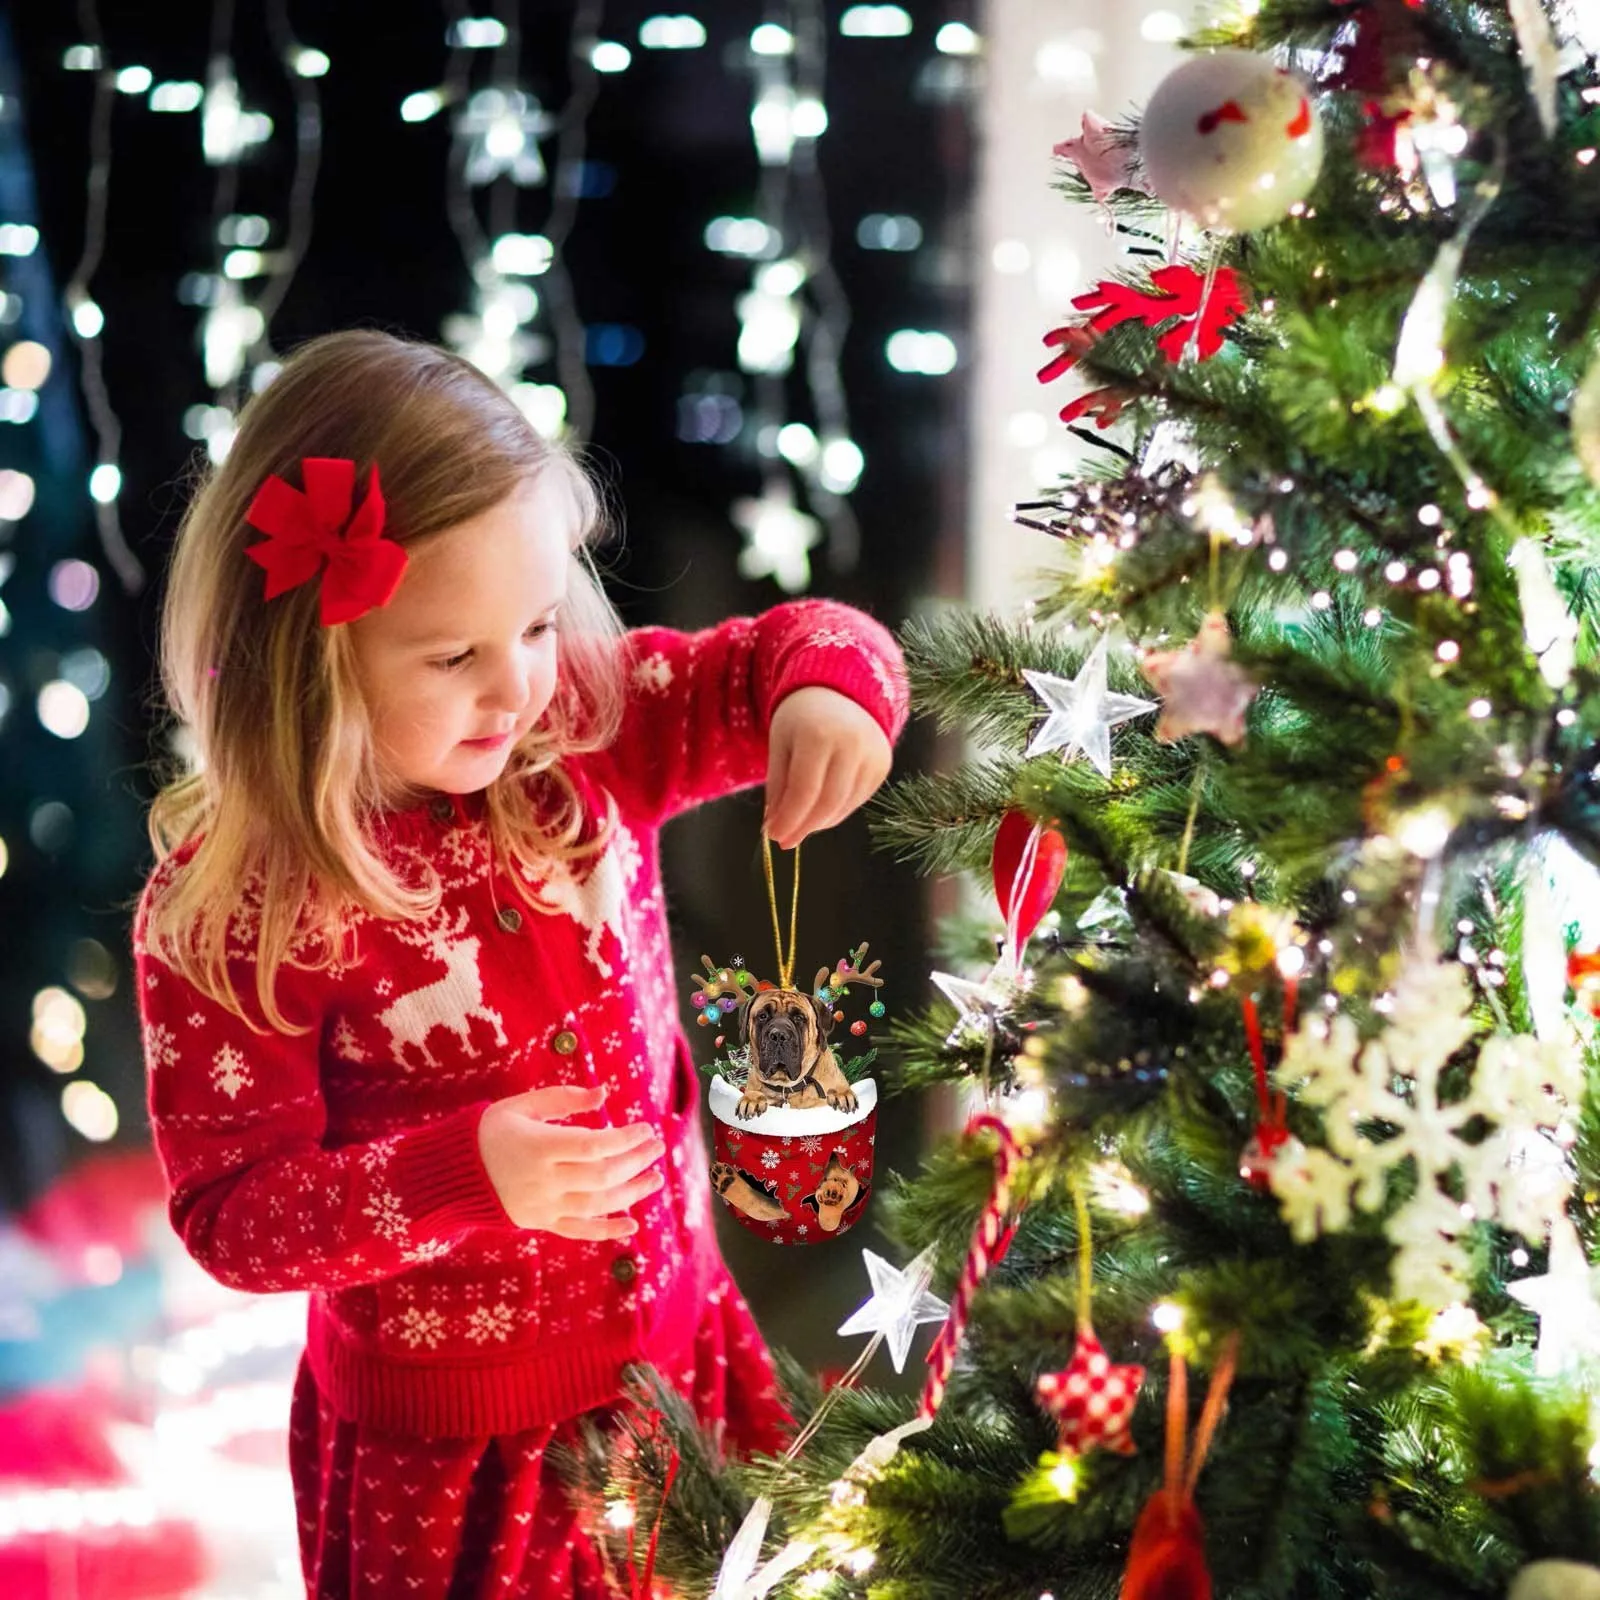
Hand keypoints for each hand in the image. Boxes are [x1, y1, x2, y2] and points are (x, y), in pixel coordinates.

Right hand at [477, 1086, 663, 1240]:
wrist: (453, 1174)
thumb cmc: (490, 1131)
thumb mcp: (521, 1105)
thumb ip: (563, 1098)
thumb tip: (604, 1094)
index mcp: (539, 1147)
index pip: (594, 1146)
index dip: (625, 1139)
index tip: (646, 1128)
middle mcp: (544, 1180)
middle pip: (601, 1175)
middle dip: (635, 1162)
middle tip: (657, 1148)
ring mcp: (543, 1206)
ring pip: (597, 1204)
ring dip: (632, 1192)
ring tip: (655, 1177)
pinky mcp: (541, 1222)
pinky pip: (579, 1231)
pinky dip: (607, 1230)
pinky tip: (633, 1224)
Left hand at [764, 686, 892, 849]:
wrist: (840, 692)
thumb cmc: (801, 718)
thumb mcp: (780, 744)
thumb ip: (778, 786)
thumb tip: (776, 827)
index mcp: (819, 734)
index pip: (804, 790)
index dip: (789, 819)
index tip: (774, 836)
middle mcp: (852, 744)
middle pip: (827, 802)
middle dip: (804, 827)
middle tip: (786, 840)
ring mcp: (872, 755)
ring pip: (844, 805)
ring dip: (819, 822)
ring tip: (801, 824)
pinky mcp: (882, 765)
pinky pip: (857, 799)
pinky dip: (836, 811)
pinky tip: (821, 810)